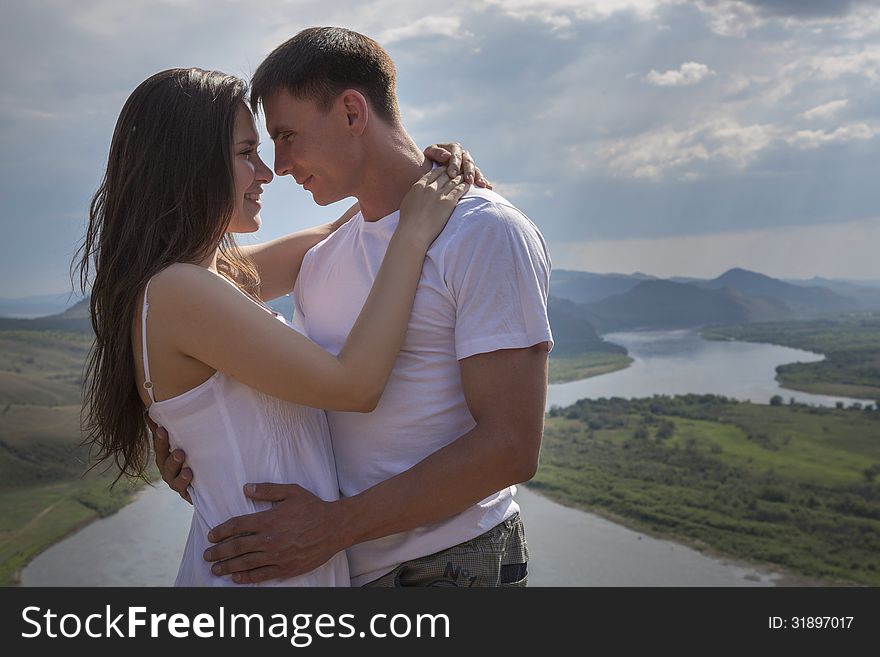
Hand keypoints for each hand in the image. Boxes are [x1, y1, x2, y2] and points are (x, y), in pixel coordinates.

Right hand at [147, 414, 191, 503]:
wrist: (204, 480)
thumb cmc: (188, 455)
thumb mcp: (179, 442)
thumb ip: (163, 429)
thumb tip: (148, 412)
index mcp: (165, 456)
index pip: (160, 447)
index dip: (160, 440)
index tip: (163, 429)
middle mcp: (168, 471)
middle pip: (166, 465)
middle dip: (172, 459)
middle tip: (180, 452)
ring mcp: (177, 483)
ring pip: (175, 480)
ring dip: (181, 476)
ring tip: (188, 470)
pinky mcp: (187, 494)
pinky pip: (187, 492)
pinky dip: (188, 487)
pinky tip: (193, 479)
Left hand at [203, 483, 345, 583]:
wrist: (334, 527)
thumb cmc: (313, 508)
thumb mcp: (291, 492)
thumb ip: (267, 490)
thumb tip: (246, 488)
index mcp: (268, 519)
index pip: (237, 526)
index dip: (220, 531)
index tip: (211, 536)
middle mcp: (269, 539)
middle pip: (236, 546)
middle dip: (219, 551)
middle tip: (207, 555)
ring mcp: (277, 555)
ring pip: (245, 563)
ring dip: (228, 566)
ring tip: (215, 569)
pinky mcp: (286, 567)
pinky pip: (261, 574)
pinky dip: (246, 577)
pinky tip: (236, 578)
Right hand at [398, 168, 468, 246]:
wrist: (413, 233)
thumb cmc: (408, 222)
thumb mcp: (407, 202)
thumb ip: (414, 194)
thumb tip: (417, 191)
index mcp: (418, 186)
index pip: (433, 173)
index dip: (441, 170)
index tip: (446, 170)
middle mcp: (429, 187)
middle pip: (444, 175)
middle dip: (452, 171)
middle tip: (459, 170)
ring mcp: (439, 194)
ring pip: (453, 181)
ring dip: (460, 177)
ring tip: (465, 176)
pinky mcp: (448, 203)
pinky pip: (458, 190)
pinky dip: (464, 186)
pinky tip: (468, 184)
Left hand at [424, 142, 491, 188]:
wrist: (430, 171)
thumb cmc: (427, 161)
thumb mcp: (430, 154)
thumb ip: (436, 153)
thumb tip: (447, 155)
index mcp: (453, 148)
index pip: (456, 154)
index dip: (455, 163)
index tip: (452, 174)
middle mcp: (463, 155)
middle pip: (468, 161)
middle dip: (469, 171)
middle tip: (468, 180)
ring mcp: (468, 165)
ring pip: (475, 169)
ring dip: (478, 176)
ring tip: (480, 185)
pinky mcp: (471, 174)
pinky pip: (479, 177)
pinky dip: (483, 181)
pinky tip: (487, 187)